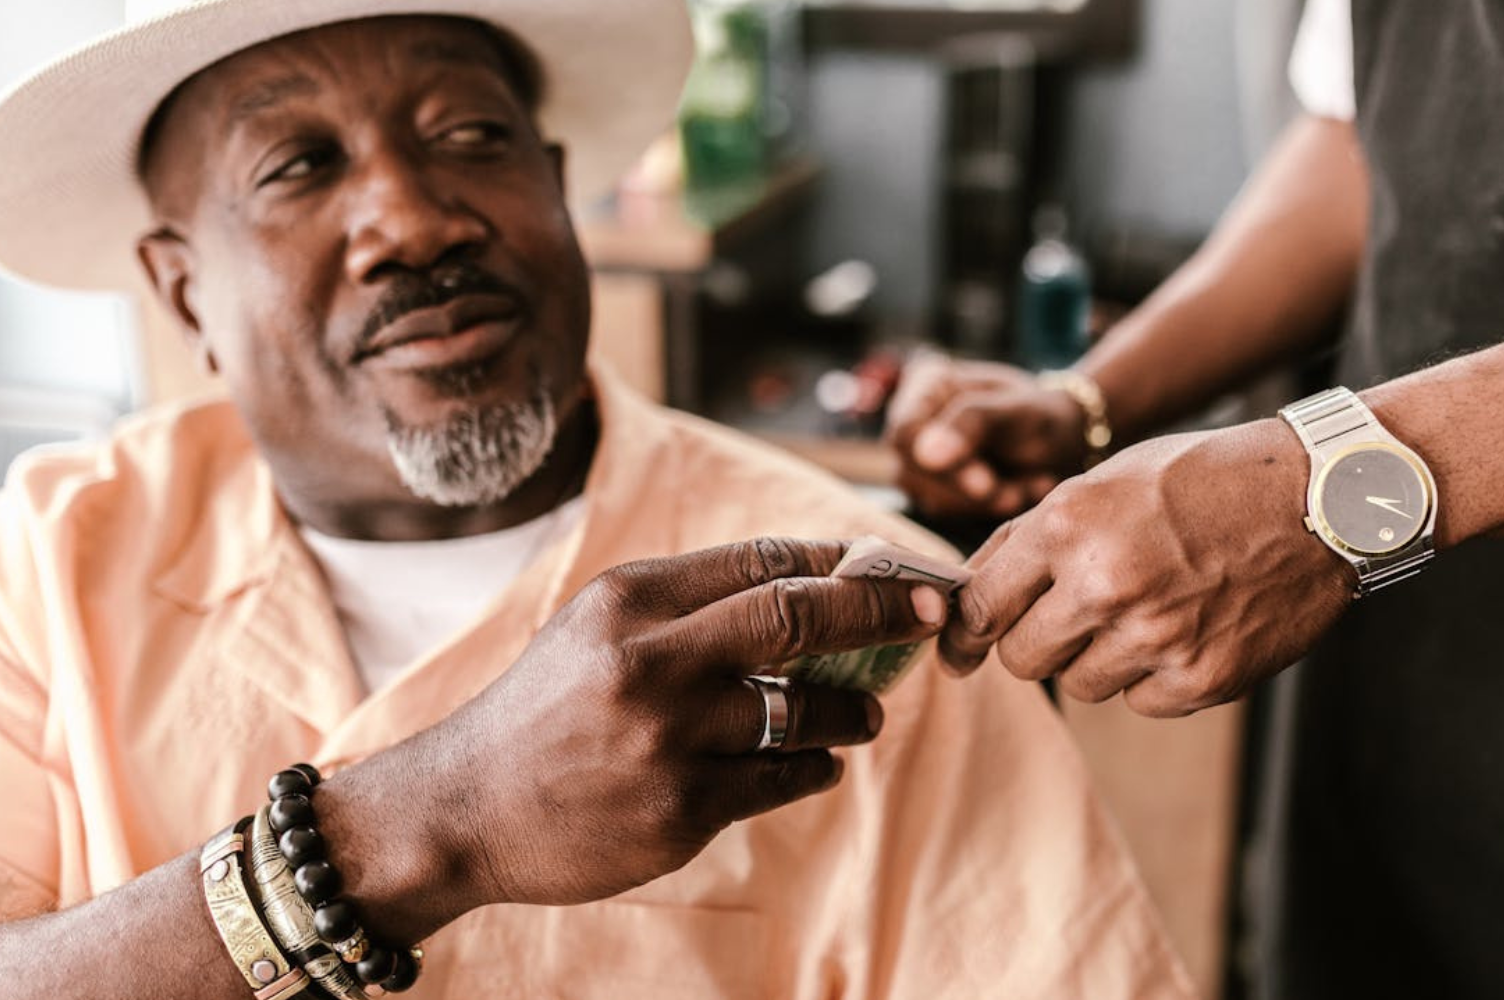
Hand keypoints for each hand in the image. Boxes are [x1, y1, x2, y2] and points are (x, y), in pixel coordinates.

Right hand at [418, 538, 948, 914]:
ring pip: (803, 708)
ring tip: (867, 711)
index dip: (840, 560)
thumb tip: (808, 581)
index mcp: (629, 599)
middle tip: (936, 611)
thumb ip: (688, 603)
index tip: (890, 567)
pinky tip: (819, 762)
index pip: (762, 559)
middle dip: (884, 609)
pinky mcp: (680, 809)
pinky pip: (783, 778)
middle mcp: (650, 660)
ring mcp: (668, 739)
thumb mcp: (596, 627)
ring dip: (854, 706)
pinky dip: (816, 766)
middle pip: (799, 614)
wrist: (461, 808)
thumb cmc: (542, 710)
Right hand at [884, 353, 1089, 517]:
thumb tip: (925, 455)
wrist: (1065, 446)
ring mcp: (919, 460)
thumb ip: (973, 423)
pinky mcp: (934, 490)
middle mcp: (914, 421)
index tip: (985, 482)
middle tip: (1013, 494)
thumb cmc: (1041, 417)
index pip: (905, 432)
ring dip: (982, 503)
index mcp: (927, 383)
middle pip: (911, 471)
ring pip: (929, 497)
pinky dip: (987, 511)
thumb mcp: (1017, 412)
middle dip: (967, 490)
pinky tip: (1018, 494)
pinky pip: (949, 512)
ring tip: (1024, 490)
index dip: (938, 464)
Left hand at [937, 420, 1352, 716]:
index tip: (961, 648)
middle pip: (1022, 658)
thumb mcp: (1103, 481)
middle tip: (1073, 617)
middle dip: (1036, 642)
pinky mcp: (1200, 678)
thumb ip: (1030, 538)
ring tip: (1146, 610)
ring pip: (1080, 684)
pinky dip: (1155, 678)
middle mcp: (1104, 583)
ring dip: (1099, 658)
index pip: (982, 606)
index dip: (965, 633)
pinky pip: (1141, 703)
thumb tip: (965, 595)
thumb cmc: (1202, 481)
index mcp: (1068, 524)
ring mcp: (1154, 637)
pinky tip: (1188, 629)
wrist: (1318, 499)